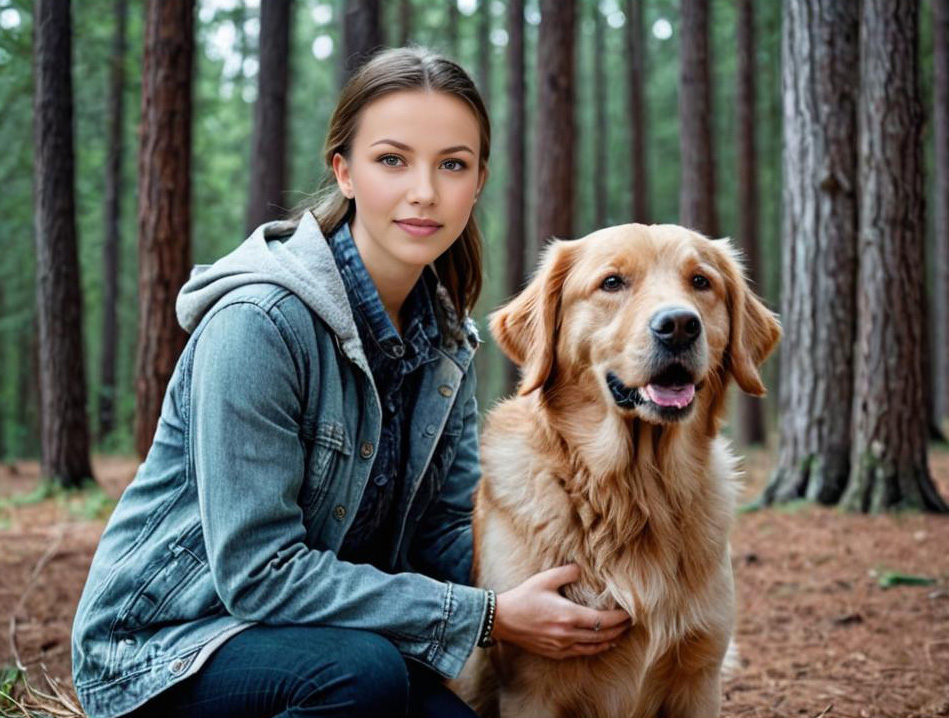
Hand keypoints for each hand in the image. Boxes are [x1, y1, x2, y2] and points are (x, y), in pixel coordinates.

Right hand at [492, 564, 630, 658]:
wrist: (503, 620)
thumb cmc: (523, 598)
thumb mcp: (545, 579)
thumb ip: (567, 572)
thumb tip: (581, 569)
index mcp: (568, 615)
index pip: (602, 620)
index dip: (619, 618)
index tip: (630, 613)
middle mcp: (568, 634)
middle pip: (602, 636)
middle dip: (619, 630)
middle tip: (631, 623)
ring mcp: (561, 646)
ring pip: (593, 647)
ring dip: (610, 641)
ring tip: (620, 634)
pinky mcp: (555, 652)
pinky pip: (581, 653)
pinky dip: (595, 649)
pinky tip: (600, 645)